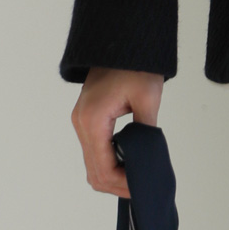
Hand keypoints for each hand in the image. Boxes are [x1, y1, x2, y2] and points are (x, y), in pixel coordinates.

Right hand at [71, 68, 164, 198]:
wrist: (121, 41)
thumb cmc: (135, 65)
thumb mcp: (147, 98)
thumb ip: (146, 132)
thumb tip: (148, 159)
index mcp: (93, 120)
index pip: (103, 167)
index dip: (121, 184)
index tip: (140, 188)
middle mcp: (81, 123)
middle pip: (93, 171)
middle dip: (116, 185)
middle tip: (140, 189)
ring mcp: (81, 121)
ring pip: (91, 163)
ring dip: (111, 175)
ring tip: (135, 179)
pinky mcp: (86, 118)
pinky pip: (93, 150)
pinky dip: (107, 162)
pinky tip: (126, 164)